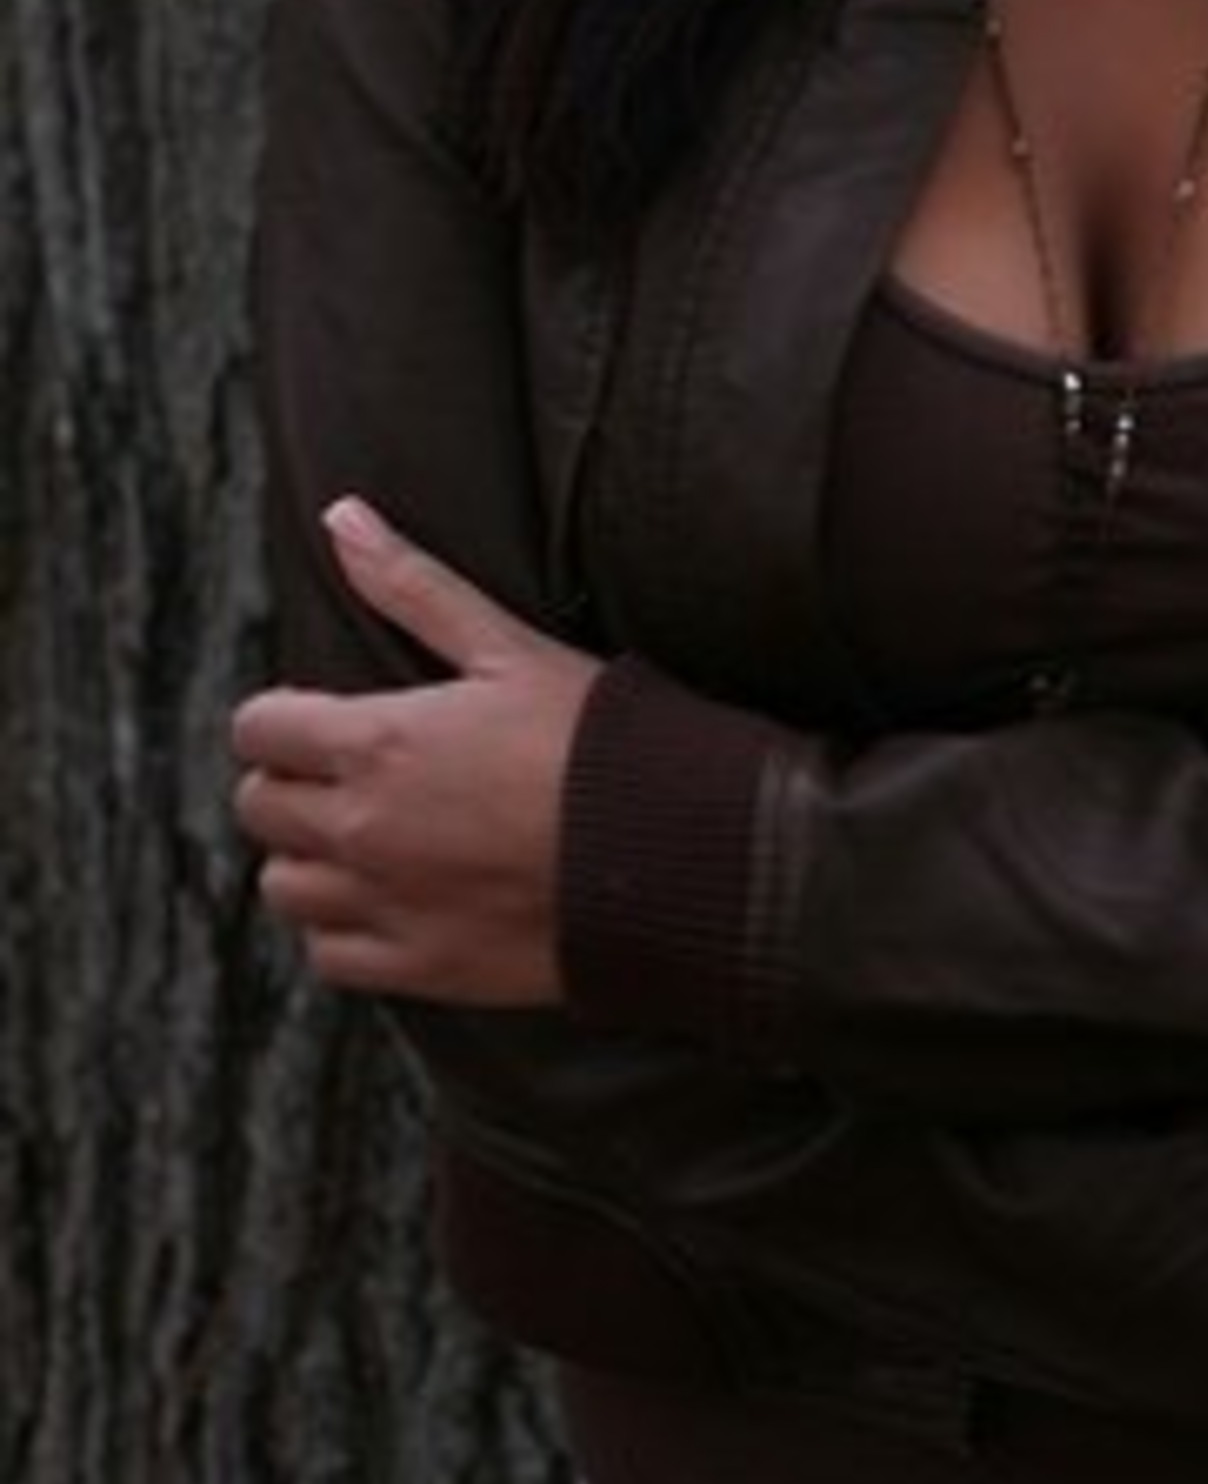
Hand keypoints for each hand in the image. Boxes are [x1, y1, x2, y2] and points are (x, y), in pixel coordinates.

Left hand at [231, 498, 599, 1005]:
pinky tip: (392, 896)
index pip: (258, 728)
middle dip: (292, 782)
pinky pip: (328, 955)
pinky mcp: (418, 966)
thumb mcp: (509, 646)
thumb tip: (341, 516)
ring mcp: (385, 905)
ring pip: (282, 887)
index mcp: (376, 741)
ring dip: (310, 858)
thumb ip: (414, 585)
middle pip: (259, 807)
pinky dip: (343, 928)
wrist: (672, 852)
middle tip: (353, 771)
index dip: (285, 716)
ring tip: (369, 836)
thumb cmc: (598, 738)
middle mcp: (361, 828)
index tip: (326, 716)